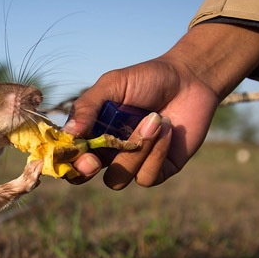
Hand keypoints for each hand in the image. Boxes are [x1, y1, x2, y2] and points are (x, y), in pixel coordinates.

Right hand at [62, 22, 258, 188]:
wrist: (190, 79)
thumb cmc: (148, 78)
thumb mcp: (112, 84)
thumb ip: (88, 106)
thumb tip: (69, 133)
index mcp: (92, 132)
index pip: (69, 155)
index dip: (68, 161)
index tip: (80, 152)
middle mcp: (108, 151)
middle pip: (84, 177)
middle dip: (86, 171)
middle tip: (94, 159)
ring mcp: (133, 163)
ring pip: (118, 179)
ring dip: (134, 151)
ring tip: (155, 119)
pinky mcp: (159, 170)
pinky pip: (147, 177)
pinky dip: (156, 152)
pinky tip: (168, 128)